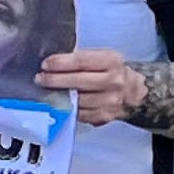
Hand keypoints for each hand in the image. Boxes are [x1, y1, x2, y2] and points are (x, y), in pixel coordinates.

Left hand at [35, 47, 149, 125]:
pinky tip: (57, 103)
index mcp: (112, 62)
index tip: (45, 64)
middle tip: (39, 79)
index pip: (82, 61)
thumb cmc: (112, 71)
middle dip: (55, 80)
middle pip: (78, 82)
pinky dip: (66, 108)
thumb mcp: (103, 58)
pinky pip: (79, 113)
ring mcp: (109, 101)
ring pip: (77, 100)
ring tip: (45, 91)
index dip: (60, 63)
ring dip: (58, 96)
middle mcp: (113, 82)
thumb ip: (81, 60)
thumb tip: (52, 63)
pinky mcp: (103, 116)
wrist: (134, 93)